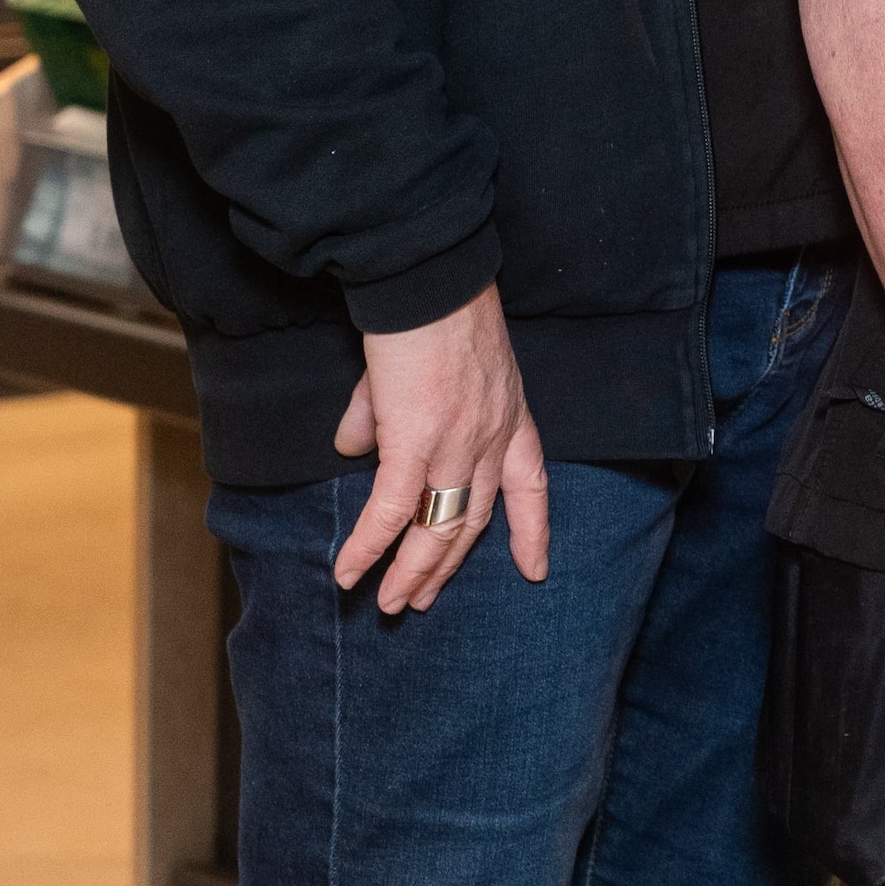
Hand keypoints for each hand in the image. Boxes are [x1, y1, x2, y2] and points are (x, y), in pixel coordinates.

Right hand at [330, 285, 547, 613]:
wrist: (426, 279)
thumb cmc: (429, 313)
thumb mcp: (426, 371)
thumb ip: (388, 415)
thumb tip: (350, 448)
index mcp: (509, 416)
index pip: (531, 484)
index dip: (532, 530)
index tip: (535, 570)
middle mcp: (491, 438)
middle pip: (476, 519)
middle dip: (449, 565)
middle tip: (422, 600)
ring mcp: (457, 444)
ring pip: (439, 528)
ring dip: (413, 572)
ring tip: (391, 605)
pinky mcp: (414, 443)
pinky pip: (393, 512)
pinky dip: (370, 547)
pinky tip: (349, 572)